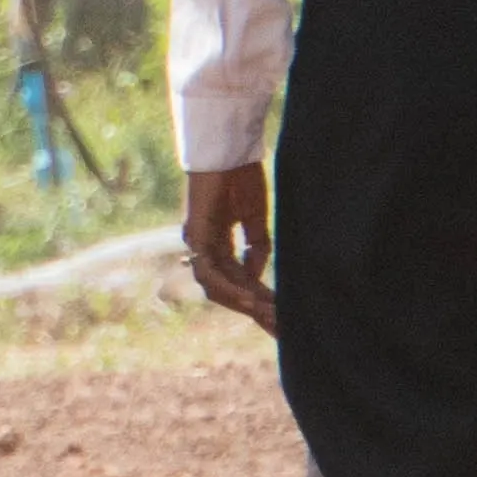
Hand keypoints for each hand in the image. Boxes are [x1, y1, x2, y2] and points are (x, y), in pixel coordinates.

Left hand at [181, 164, 276, 332]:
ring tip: (269, 316)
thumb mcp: (254, 218)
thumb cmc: (241, 176)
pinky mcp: (196, 235)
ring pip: (217, 287)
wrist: (229, 148)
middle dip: (253, 309)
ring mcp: (197, 242)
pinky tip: (251, 299)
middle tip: (278, 328)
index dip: (257, 298)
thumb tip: (254, 276)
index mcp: (218, 242)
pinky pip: (210, 271)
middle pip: (227, 289)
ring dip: (243, 303)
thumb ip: (255, 247)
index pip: (236, 280)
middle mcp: (204, 246)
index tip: (280, 315)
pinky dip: (230, 288)